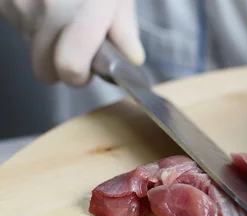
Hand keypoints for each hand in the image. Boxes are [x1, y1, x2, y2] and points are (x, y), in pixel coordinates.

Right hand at [0, 0, 144, 85]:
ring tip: (68, 22)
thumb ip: (124, 28)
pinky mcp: (4, 3)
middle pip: (45, 69)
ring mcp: (20, 3)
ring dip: (50, 46)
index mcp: (83, 6)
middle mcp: (48, 6)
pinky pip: (20, 30)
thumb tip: (132, 59)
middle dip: (65, 67)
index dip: (81, 76)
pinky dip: (35, 27)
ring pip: (32, 50)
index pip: (70, 65)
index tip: (90, 70)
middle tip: (82, 50)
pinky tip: (49, 8)